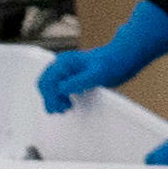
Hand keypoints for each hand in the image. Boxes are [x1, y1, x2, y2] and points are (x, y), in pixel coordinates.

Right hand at [41, 0, 167, 112]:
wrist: (123, 58)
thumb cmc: (112, 63)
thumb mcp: (96, 75)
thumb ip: (77, 82)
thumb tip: (61, 89)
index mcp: (64, 63)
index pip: (47, 83)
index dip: (52, 97)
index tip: (62, 107)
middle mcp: (62, 64)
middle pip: (44, 84)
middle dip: (50, 99)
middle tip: (61, 110)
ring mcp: (65, 69)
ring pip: (49, 85)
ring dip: (53, 98)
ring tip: (64, 108)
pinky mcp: (71, 74)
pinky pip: (57, 85)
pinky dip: (58, 95)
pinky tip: (67, 102)